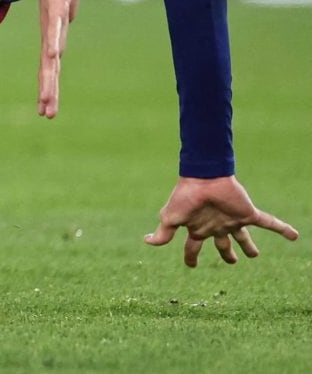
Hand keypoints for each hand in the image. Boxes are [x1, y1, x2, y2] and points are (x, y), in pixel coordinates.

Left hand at [33, 0, 77, 117]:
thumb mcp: (66, 11)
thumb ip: (63, 25)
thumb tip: (64, 33)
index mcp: (52, 36)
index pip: (48, 68)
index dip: (48, 89)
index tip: (46, 111)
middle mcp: (49, 32)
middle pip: (47, 67)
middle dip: (47, 91)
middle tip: (45, 114)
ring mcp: (52, 20)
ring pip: (50, 51)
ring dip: (49, 73)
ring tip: (47, 93)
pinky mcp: (57, 5)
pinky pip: (56, 26)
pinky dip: (55, 41)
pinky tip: (54, 54)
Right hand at [146, 176, 298, 266]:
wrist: (204, 177)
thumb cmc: (185, 196)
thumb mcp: (171, 216)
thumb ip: (163, 232)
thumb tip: (147, 242)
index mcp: (199, 228)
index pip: (194, 247)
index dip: (191, 258)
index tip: (191, 265)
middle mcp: (216, 226)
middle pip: (222, 244)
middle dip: (227, 254)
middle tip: (231, 261)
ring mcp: (232, 220)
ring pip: (243, 237)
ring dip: (249, 246)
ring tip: (254, 255)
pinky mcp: (247, 213)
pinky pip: (268, 223)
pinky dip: (282, 229)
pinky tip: (295, 236)